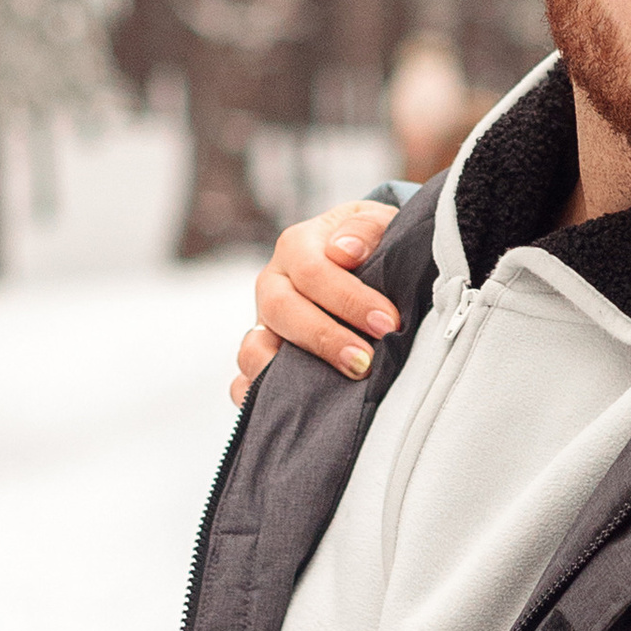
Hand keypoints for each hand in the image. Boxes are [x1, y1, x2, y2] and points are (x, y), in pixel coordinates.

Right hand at [230, 199, 400, 403]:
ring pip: (252, 348)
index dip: (349, 300)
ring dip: (285, 371)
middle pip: (281, 310)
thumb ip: (365, 229)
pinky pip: (242, 381)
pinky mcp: (262, 357)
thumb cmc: (371, 246)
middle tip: (365, 361)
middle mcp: (273, 285)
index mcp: (297, 248)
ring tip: (325, 387)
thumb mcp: (377, 223)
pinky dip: (253, 396)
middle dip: (324, 338)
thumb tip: (345, 251)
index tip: (388, 323)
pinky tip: (283, 407)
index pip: (313, 272)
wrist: (360, 263)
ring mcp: (263, 324)